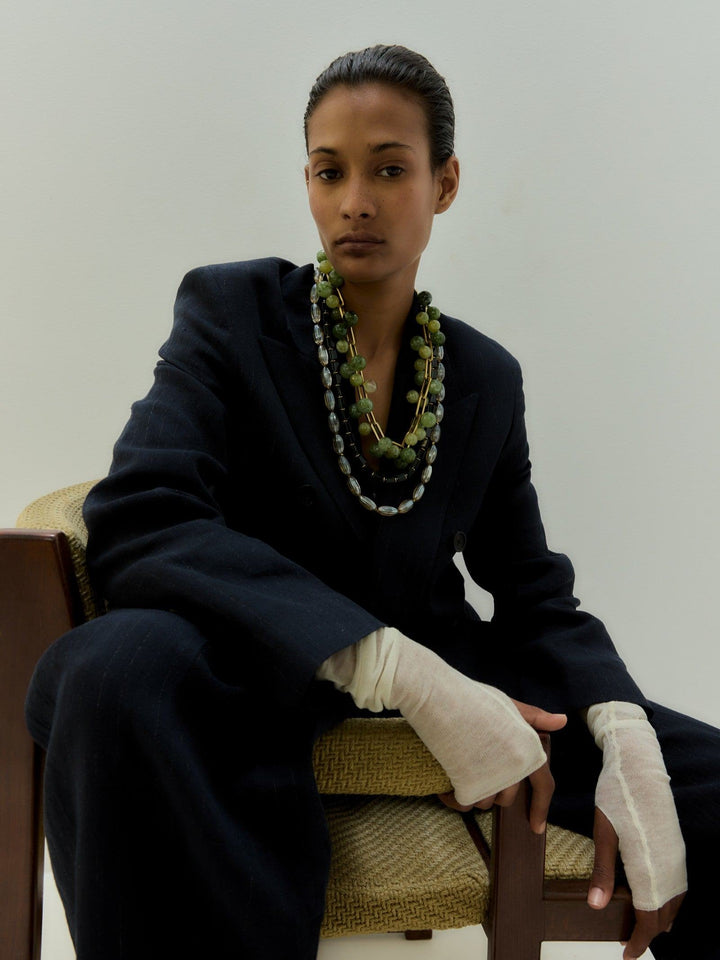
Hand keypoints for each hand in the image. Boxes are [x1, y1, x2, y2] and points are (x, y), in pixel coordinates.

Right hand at [438, 698, 566, 833]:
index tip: (536, 826)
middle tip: (478, 767)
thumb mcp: (508, 706)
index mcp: (529, 750)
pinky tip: (448, 786)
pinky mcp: (469, 786)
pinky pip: (465, 804)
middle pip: (507, 799)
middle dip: (495, 789)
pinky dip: (455, 798)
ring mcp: (492, 779)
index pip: (544, 786)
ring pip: (485, 803)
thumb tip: (561, 721)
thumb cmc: (474, 699)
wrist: (441, 699)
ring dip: (475, 793)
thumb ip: (535, 717)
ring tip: (462, 770)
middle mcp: (515, 768)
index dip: (541, 808)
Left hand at [588, 807, 685, 958]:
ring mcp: (675, 856)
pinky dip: (668, 900)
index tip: (627, 955)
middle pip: (664, 914)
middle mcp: (668, 866)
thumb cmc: (616, 796)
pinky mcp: (676, 846)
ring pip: (674, 901)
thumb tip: (596, 906)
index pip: (649, 918)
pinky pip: (677, 885)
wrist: (639, 767)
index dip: (640, 941)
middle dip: (649, 933)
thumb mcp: (603, 832)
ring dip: (659, 917)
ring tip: (641, 927)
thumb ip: (603, 870)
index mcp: (649, 867)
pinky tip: (656, 899)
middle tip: (629, 944)